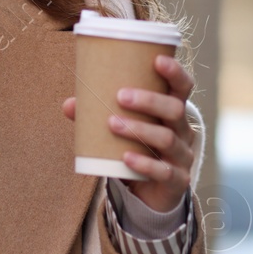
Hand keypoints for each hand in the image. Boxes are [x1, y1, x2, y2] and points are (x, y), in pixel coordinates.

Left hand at [62, 54, 196, 213]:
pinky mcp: (177, 181)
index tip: (157, 60)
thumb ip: (97, 116)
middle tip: (121, 96)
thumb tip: (69, 105)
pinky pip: (163, 171)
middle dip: (150, 100)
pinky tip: (126, 158)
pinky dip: (144, 164)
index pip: (183, 87)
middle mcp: (183, 131)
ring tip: (113, 123)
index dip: (174, 72)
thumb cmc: (137, 149)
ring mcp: (182, 156)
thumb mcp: (121, 130)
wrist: (150, 193)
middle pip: (175, 110)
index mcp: (173, 112)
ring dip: (139, 129)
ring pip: (167, 139)